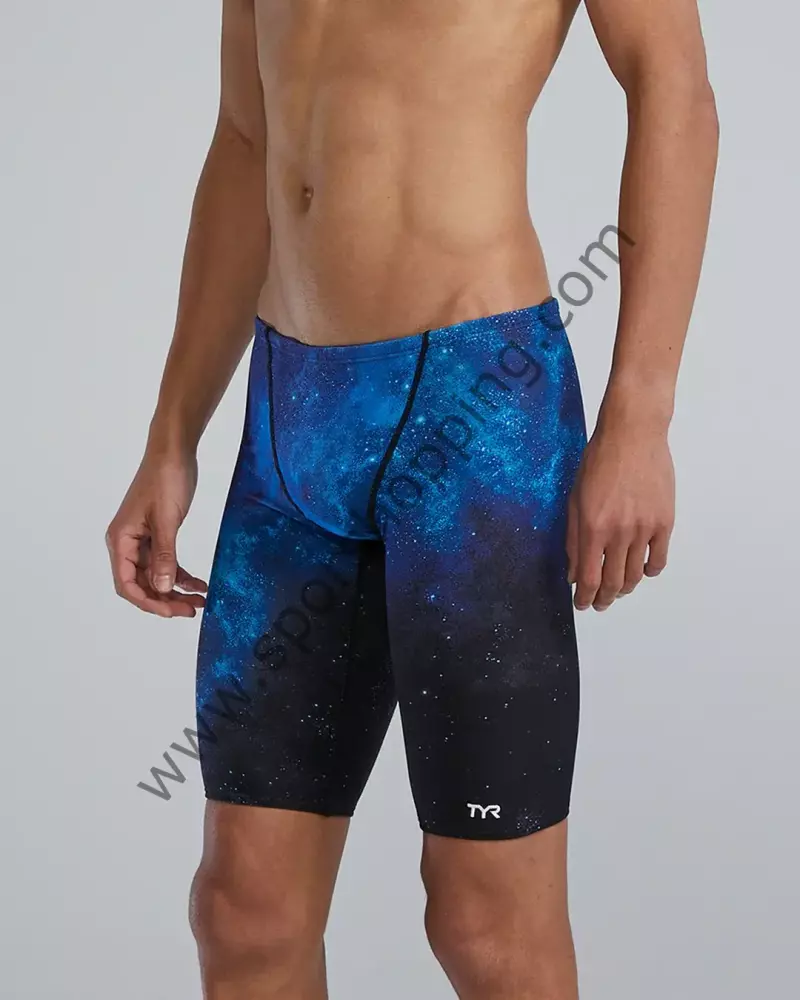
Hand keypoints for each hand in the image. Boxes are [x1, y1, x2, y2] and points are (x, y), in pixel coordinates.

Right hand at [106, 451, 207, 617]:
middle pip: (142, 583)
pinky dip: (182, 575)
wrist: (174, 451)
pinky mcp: (157, 534)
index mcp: (120, 539)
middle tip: (192, 610)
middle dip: (165, 600)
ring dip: (176, 590)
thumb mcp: (167, 519)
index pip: (126, 583)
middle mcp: (126, 543)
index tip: (172, 612)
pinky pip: (167, 562)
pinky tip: (200, 584)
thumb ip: (164, 555)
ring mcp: (141, 539)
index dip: (148, 601)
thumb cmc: (166, 479)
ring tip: (200, 601)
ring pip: (156, 575)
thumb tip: (162, 588)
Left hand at [567, 419, 674, 611]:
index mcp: (593, 527)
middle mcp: (620, 532)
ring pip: (635, 575)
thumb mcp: (575, 499)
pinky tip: (641, 570)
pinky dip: (648, 571)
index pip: (589, 578)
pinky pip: (658, 559)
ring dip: (624, 587)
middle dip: (603, 598)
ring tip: (617, 589)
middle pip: (612, 582)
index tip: (582, 604)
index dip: (585, 597)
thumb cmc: (599, 461)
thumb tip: (573, 571)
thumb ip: (574, 538)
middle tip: (599, 603)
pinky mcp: (665, 522)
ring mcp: (645, 529)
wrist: (633, 436)